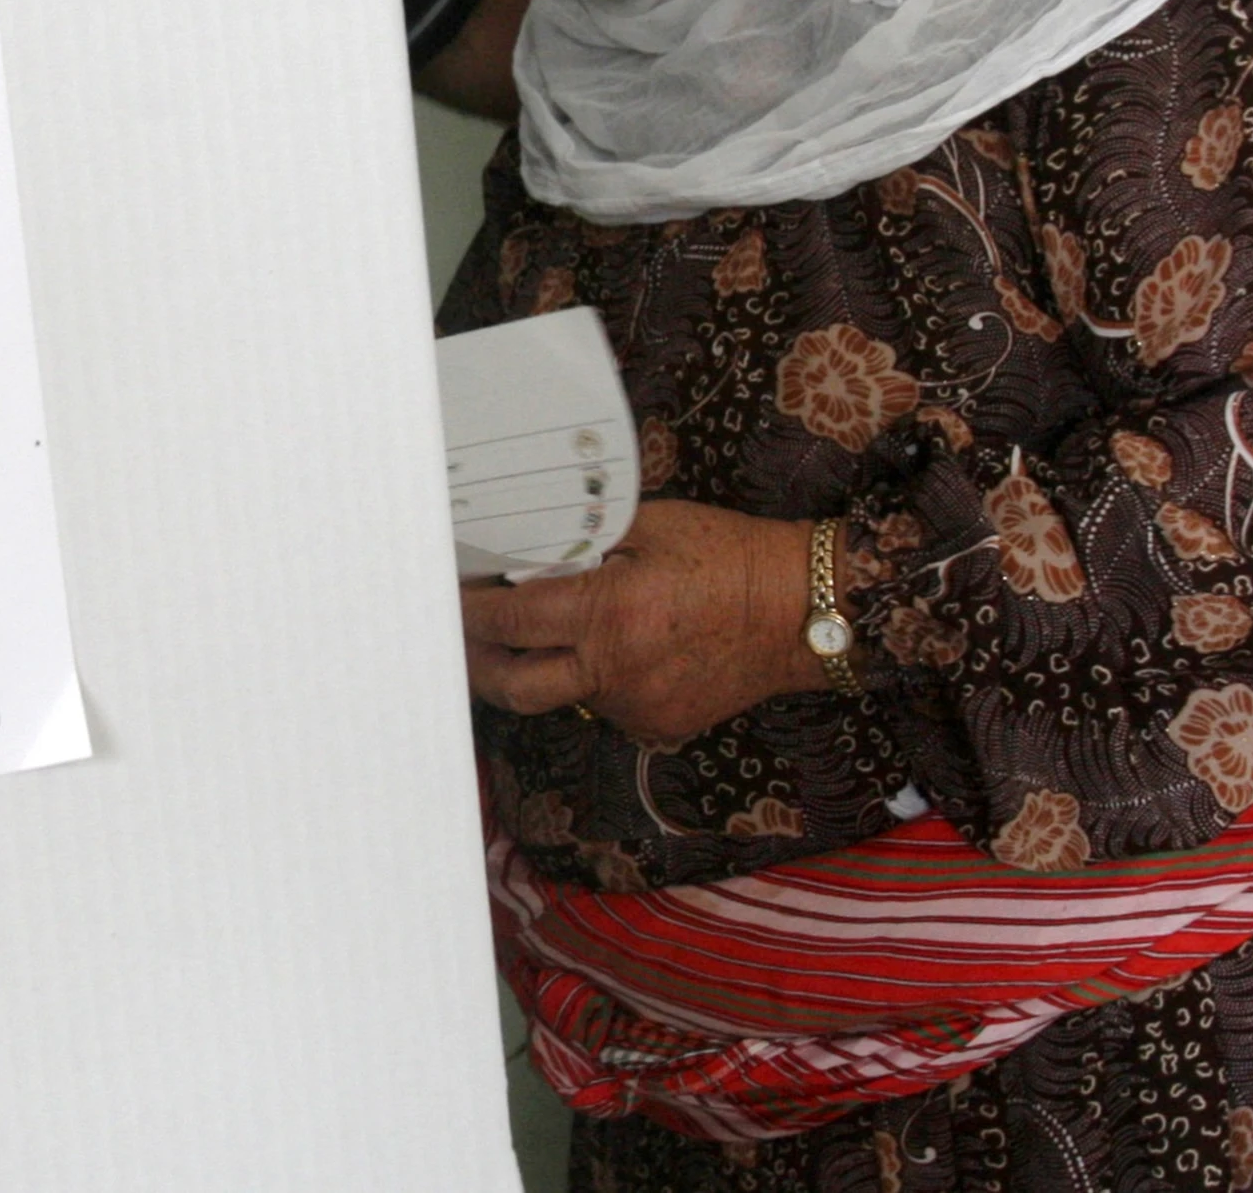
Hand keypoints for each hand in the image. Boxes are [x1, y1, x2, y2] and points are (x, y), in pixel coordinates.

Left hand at [461, 500, 828, 745]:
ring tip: (551, 628)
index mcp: (608, 615)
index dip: (469, 610)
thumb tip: (526, 552)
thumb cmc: (729, 555)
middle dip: (478, 663)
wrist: (801, 611)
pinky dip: (594, 677)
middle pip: (514, 686)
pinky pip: (604, 705)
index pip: (509, 621)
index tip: (451, 596)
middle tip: (464, 638)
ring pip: (562, 694)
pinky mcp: (658, 727)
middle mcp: (615, 672)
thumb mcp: (650, 525)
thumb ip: (583, 542)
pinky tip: (619, 646)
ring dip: (545, 665)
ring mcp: (636, 707)